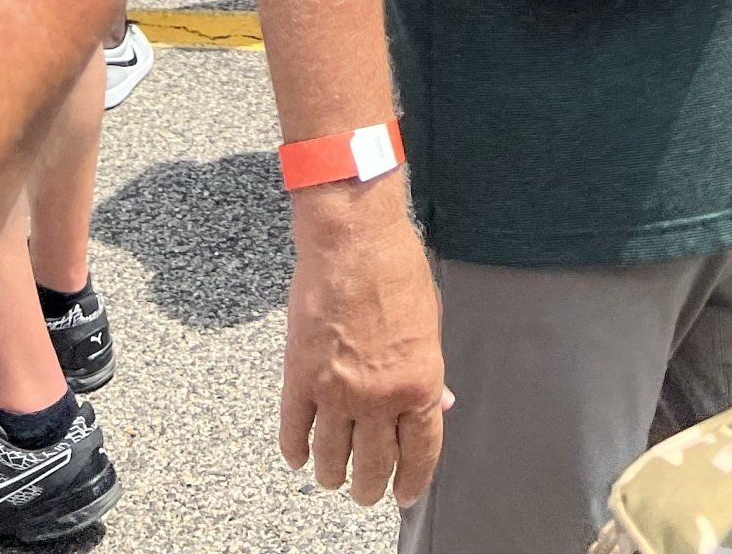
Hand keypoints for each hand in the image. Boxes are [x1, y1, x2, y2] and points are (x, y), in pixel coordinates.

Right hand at [281, 191, 446, 508]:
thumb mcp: (430, 323)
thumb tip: (437, 406)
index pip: (419, 454)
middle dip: (371, 487)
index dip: (412, 481)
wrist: (352, 237)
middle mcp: (378, 396)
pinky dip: (295, 449)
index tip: (405, 494)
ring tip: (333, 478)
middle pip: (374, 465)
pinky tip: (299, 457)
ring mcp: (336, 390)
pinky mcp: (300, 375)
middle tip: (367, 492)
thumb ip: (428, 372)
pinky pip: (294, 429)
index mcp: (418, 383)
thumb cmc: (396, 269)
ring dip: (333, 475)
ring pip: (332, 457)